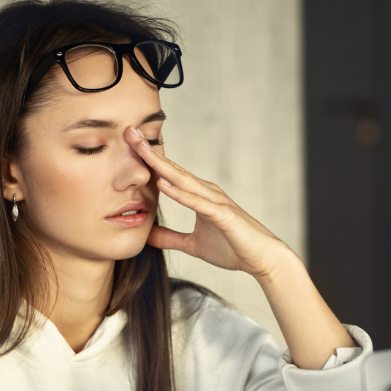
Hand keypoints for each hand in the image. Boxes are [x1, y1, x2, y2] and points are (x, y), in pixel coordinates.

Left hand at [126, 127, 293, 279]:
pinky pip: (198, 203)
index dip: (148, 160)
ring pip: (183, 180)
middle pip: (173, 169)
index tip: (127, 145)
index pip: (169, 175)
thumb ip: (170, 238)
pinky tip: (163, 185)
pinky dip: (180, 194)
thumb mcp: (192, 245)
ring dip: (161, 165)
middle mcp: (207, 192)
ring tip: (140, 150)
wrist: (263, 259)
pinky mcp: (223, 216)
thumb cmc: (233, 248)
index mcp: (199, 196)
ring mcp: (215, 202)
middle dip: (149, 152)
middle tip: (128, 132)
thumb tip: (147, 236)